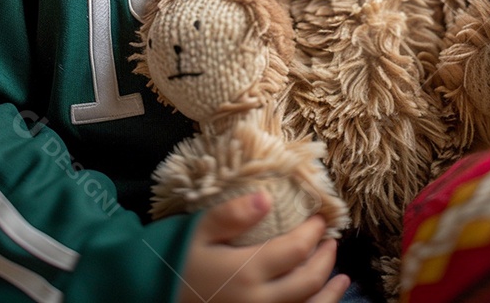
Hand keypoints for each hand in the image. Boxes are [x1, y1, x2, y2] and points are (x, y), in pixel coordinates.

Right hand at [178, 192, 350, 302]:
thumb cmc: (174, 260)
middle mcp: (258, 302)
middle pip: (307, 281)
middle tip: (330, 238)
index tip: (321, 216)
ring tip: (341, 277)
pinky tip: (319, 302)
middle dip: (325, 258)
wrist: (148, 296)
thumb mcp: (198, 231)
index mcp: (246, 272)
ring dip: (329, 293)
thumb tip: (266, 198)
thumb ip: (232, 214)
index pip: (295, 249)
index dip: (314, 231)